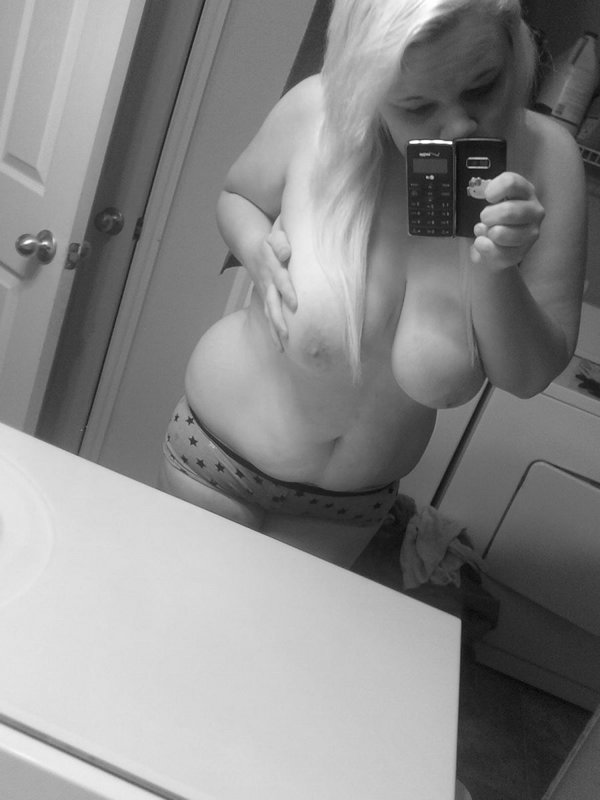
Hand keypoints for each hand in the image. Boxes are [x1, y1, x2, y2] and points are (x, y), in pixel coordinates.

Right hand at [252, 217, 296, 349]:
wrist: (253, 249)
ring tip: (282, 347)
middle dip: (278, 319)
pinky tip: (280, 348)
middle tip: (286, 334)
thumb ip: (281, 243)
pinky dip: (273, 332)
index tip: (294, 304)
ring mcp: (266, 293)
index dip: (287, 291)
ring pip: (269, 314)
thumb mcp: (275, 236)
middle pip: (272, 303)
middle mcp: (268, 283)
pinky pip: (269, 317)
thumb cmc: (271, 242)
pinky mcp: (266, 300)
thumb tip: (286, 254)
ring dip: (274, 330)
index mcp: (272, 267)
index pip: (281, 280)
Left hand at [471, 172, 544, 270]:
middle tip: (485, 218)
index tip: (487, 197)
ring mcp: (531, 233)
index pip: (511, 182)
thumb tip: (480, 193)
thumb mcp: (492, 201)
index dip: (494, 189)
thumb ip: (488, 194)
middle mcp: (534, 211)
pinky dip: (483, 247)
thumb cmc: (494, 220)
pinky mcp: (521, 253)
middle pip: (507, 210)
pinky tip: (486, 243)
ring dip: (486, 233)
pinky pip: (494, 251)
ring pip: (499, 233)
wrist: (493, 248)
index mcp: (526, 191)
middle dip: (488, 216)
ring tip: (488, 232)